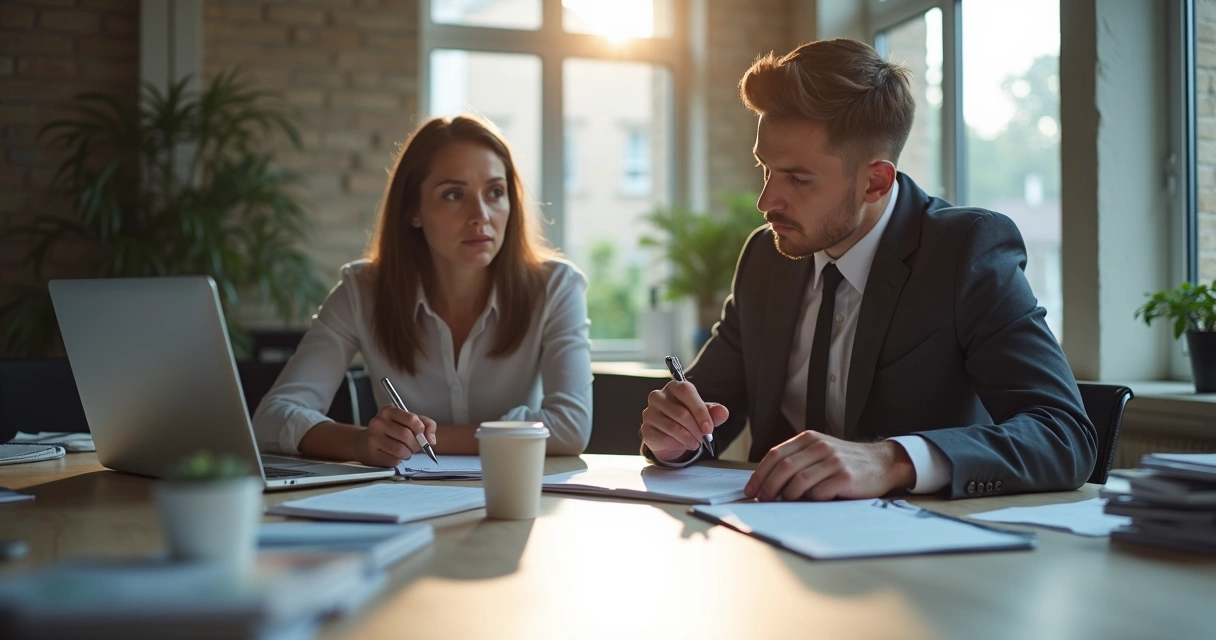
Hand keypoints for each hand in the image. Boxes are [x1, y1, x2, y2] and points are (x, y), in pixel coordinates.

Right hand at [354, 405, 437, 466]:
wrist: (365, 443)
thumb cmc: (390, 431)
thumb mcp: (407, 422)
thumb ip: (425, 425)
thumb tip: (431, 440)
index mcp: (389, 411)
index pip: (411, 419)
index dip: (421, 430)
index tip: (422, 436)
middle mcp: (378, 422)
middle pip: (406, 435)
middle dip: (416, 445)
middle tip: (415, 447)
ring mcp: (373, 438)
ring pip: (400, 450)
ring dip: (408, 454)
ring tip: (405, 452)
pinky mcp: (371, 453)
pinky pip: (393, 460)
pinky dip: (398, 460)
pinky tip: (393, 456)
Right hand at [639, 380, 729, 461]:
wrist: (671, 435)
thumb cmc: (688, 419)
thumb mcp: (704, 414)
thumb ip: (714, 412)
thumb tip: (723, 412)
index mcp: (674, 387)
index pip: (686, 392)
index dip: (699, 410)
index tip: (709, 428)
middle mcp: (658, 396)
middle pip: (681, 413)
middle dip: (696, 429)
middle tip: (704, 439)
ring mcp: (650, 412)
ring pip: (672, 427)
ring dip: (688, 439)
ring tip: (695, 443)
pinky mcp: (646, 429)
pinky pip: (663, 438)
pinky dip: (677, 444)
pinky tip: (682, 445)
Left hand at [744, 431, 914, 500]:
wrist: (881, 463)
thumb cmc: (845, 462)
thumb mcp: (820, 451)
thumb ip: (797, 460)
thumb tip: (767, 483)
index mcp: (809, 439)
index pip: (775, 455)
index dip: (760, 474)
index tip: (751, 490)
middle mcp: (820, 447)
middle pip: (784, 468)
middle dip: (768, 487)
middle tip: (762, 500)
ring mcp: (834, 461)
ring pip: (798, 481)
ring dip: (786, 496)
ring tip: (783, 503)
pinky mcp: (846, 477)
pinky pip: (818, 493)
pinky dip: (809, 501)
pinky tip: (808, 503)